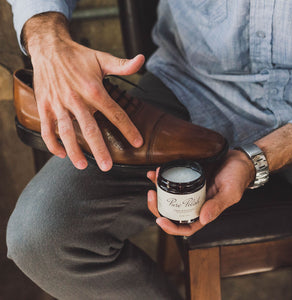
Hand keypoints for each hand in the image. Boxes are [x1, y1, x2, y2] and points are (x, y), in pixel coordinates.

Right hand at [24, 13, 144, 170]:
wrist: (48, 48)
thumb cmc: (78, 56)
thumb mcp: (102, 58)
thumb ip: (122, 65)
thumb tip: (141, 60)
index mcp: (93, 90)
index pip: (115, 113)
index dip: (128, 129)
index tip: (137, 142)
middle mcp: (76, 99)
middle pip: (90, 128)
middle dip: (99, 149)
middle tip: (107, 166)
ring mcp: (58, 104)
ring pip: (66, 132)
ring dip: (74, 150)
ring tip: (82, 166)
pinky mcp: (44, 106)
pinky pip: (47, 129)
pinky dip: (53, 143)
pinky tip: (62, 154)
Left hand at [146, 150, 254, 235]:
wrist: (239, 159)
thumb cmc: (238, 177)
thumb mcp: (230, 192)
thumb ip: (217, 205)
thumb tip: (203, 219)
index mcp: (205, 212)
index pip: (185, 227)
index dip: (171, 228)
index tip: (160, 220)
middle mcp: (195, 203)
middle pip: (172, 212)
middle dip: (157, 206)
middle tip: (151, 194)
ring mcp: (190, 191)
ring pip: (169, 196)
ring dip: (157, 189)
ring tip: (152, 178)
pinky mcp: (188, 178)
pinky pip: (173, 180)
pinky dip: (163, 176)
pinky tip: (157, 170)